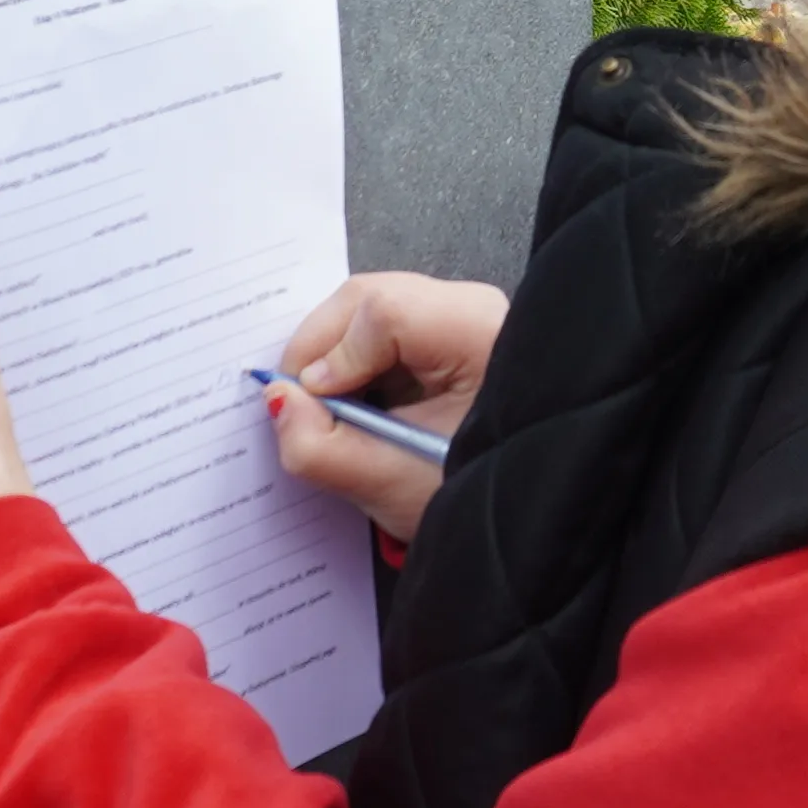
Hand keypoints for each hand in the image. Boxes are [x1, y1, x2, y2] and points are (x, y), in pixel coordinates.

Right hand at [263, 271, 505, 547]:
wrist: (530, 508)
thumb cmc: (480, 496)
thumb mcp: (393, 484)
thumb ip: (321, 447)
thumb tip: (277, 401)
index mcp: (475, 332)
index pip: (381, 311)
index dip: (333, 355)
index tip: (314, 403)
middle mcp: (472, 310)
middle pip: (370, 299)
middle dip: (322, 350)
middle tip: (307, 405)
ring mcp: (463, 318)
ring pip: (372, 312)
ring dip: (337, 358)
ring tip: (336, 412)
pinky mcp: (452, 335)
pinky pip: (386, 330)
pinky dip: (358, 362)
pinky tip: (359, 404)